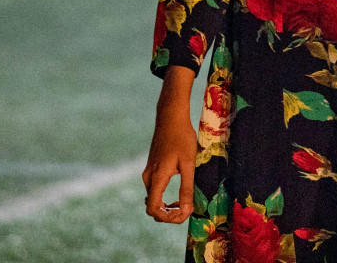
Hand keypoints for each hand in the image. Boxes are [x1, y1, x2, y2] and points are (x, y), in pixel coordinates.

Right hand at [143, 77, 196, 223]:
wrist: (171, 116)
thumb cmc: (182, 137)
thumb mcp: (188, 163)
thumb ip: (186, 188)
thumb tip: (187, 211)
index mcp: (156, 178)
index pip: (153, 209)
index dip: (168, 218)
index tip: (183, 213)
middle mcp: (148, 177)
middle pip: (153, 207)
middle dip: (170, 214)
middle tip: (187, 209)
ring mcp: (148, 172)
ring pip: (154, 199)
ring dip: (168, 206)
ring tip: (185, 201)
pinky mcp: (151, 168)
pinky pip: (155, 190)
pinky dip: (165, 197)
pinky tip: (179, 192)